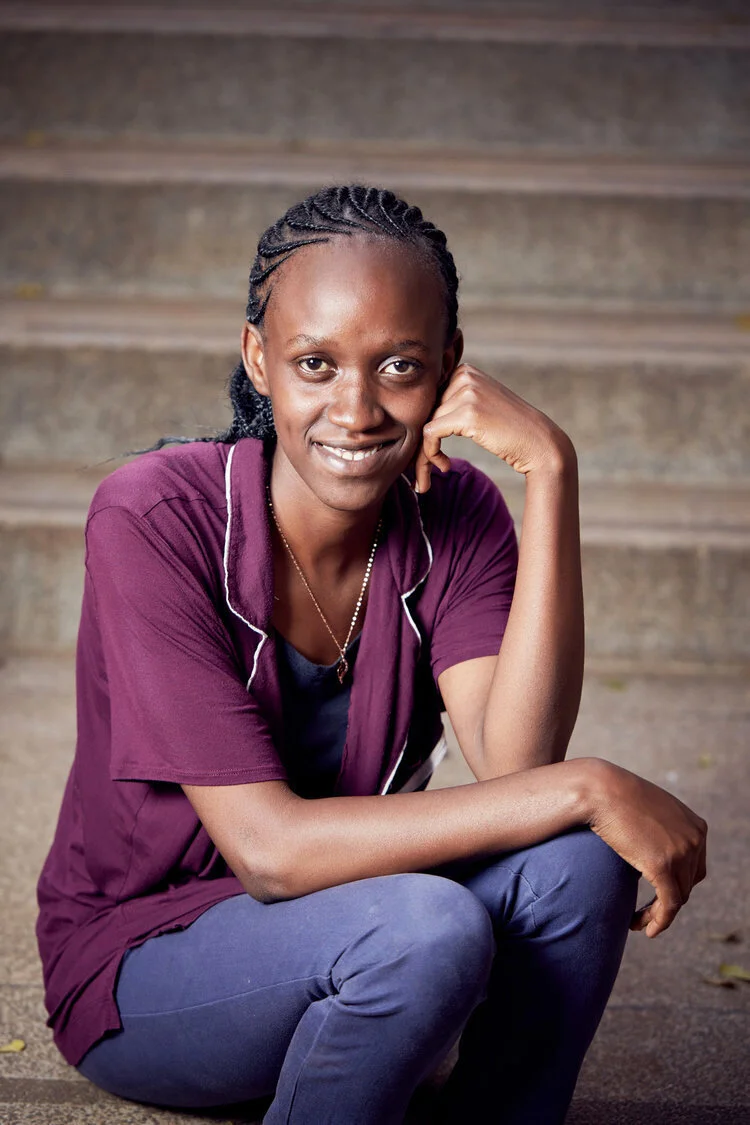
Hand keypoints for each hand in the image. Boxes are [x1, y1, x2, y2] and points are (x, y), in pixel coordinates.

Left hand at [415, 362, 572, 492]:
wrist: (539, 444)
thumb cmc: (510, 431)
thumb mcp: (481, 406)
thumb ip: (454, 403)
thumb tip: (418, 415)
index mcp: (465, 371)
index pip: (429, 399)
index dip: (424, 426)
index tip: (428, 449)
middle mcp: (465, 375)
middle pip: (425, 411)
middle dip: (421, 442)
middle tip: (423, 469)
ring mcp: (466, 393)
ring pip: (424, 425)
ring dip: (424, 455)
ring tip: (435, 472)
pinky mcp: (467, 413)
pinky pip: (430, 435)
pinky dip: (430, 455)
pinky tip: (444, 467)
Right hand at [586, 759, 707, 937]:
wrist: (600, 788)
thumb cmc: (615, 795)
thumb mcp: (649, 810)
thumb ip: (660, 828)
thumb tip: (653, 849)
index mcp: (696, 826)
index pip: (696, 866)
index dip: (678, 885)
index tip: (658, 896)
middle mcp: (695, 839)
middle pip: (688, 883)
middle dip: (668, 901)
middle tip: (647, 915)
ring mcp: (681, 852)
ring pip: (678, 897)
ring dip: (659, 915)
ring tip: (640, 923)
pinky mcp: (663, 866)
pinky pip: (668, 905)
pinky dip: (659, 921)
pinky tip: (643, 929)